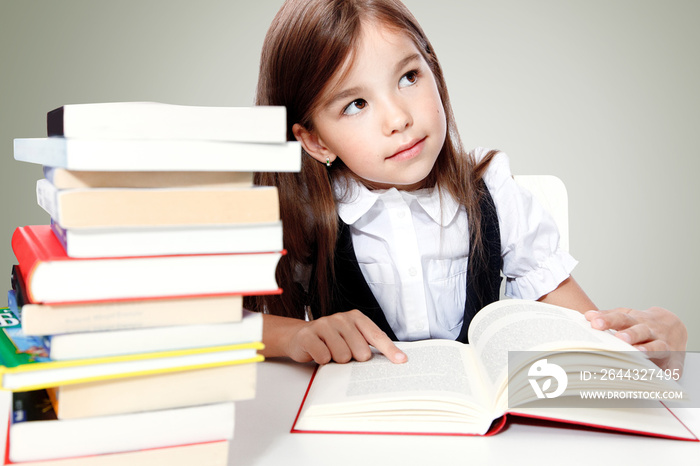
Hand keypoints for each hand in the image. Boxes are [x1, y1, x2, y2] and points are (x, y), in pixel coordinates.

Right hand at [270, 310, 406, 364]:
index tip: (401, 361)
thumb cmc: (331, 340)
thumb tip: (394, 358)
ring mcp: (324, 324)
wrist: (300, 337)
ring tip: (330, 353)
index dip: (390, 350)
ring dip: (337, 361)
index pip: (376, 336)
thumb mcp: (352, 338)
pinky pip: (323, 356)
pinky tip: (319, 353)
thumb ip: (369, 344)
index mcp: (356, 317)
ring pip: (342, 355)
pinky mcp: (308, 335)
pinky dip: (322, 361)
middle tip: (345, 355)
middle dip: (354, 359)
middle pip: (361, 350)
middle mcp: (341, 318)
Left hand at [584, 307, 686, 371]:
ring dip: (648, 349)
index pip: (620, 317)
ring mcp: (663, 344)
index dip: (608, 320)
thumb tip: (588, 316)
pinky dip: (668, 368)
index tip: (594, 322)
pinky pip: (672, 365)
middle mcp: (649, 331)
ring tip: (638, 353)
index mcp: (635, 320)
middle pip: (640, 330)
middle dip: (630, 334)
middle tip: (619, 338)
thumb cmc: (641, 325)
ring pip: (657, 345)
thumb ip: (608, 316)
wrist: (673, 328)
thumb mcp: (626, 316)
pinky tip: (660, 373)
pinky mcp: (673, 359)